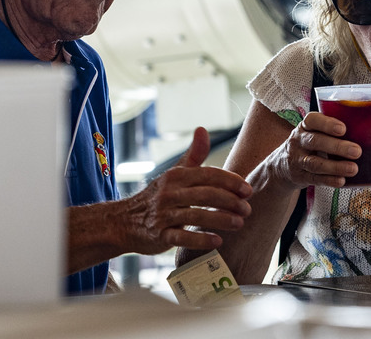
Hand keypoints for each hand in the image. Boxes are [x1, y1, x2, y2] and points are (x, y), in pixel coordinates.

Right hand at [122, 126, 252, 254]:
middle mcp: (169, 193)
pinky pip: (182, 237)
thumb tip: (203, 129)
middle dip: (230, 202)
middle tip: (247, 210)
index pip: (208, 175)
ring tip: (239, 223)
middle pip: (206, 194)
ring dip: (221, 220)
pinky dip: (200, 239)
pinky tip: (218, 241)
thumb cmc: (157, 196)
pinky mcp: (159, 235)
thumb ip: (193, 155)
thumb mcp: (174, 174)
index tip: (248, 190)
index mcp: (176, 176)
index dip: (231, 182)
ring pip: (196, 215)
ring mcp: (163, 214)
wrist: (123, 222)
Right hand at [272, 111, 361, 188]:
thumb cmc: (308, 144)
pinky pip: (315, 179)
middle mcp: (298, 141)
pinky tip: (342, 181)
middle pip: (316, 142)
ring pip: (315, 163)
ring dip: (336, 167)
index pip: (312, 120)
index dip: (327, 124)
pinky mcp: (300, 176)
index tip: (343, 129)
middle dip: (337, 147)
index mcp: (304, 126)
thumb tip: (366, 132)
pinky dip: (329, 181)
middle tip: (357, 151)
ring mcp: (297, 160)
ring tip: (354, 168)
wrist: (282, 165)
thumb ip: (331, 131)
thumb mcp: (313, 133)